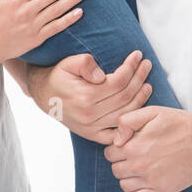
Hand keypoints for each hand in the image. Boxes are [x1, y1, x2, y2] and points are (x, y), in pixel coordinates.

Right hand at [30, 50, 153, 144]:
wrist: (44, 95)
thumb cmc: (58, 76)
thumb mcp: (68, 63)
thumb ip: (85, 64)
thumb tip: (102, 75)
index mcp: (85, 96)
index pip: (118, 81)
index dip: (131, 67)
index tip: (138, 55)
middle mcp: (90, 115)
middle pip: (125, 97)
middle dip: (139, 79)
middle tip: (147, 65)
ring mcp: (91, 128)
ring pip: (125, 114)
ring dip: (140, 99)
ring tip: (148, 84)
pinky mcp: (92, 135)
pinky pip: (116, 135)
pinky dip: (129, 126)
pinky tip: (139, 113)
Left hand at [104, 106, 191, 191]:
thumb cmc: (179, 123)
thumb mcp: (152, 112)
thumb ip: (127, 121)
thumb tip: (115, 139)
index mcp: (134, 146)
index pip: (109, 153)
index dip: (117, 148)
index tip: (127, 145)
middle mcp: (140, 165)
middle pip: (115, 169)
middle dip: (121, 162)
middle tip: (135, 155)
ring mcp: (151, 181)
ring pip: (124, 184)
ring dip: (128, 177)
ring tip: (140, 168)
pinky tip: (140, 184)